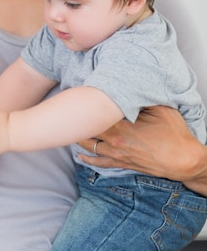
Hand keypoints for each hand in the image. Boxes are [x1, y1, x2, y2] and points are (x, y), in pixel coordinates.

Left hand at [78, 105, 206, 193]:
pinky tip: (80, 155)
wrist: (184, 160)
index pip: (96, 115)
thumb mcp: (161, 109)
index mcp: (123, 126)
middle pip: (89, 130)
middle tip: (66, 111)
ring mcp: (118, 154)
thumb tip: (132, 86)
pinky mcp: (123, 164)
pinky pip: (101, 162)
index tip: (76, 96)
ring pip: (91, 146)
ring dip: (79, 137)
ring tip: (69, 128)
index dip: (85, 105)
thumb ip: (143, 98)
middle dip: (78, 121)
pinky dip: (89, 159)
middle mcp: (116, 141)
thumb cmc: (174, 134)